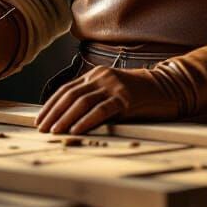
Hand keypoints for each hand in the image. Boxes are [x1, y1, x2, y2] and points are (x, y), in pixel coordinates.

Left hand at [35, 66, 179, 134]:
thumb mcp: (111, 94)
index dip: (51, 105)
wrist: (166, 89)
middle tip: (42, 129)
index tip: (39, 120)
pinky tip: (76, 130)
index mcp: (95, 75)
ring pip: (82, 101)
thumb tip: (69, 119)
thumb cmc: (137, 97)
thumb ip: (93, 100)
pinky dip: (86, 120)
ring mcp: (113, 86)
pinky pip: (102, 109)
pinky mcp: (125, 98)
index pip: (66, 89)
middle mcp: (101, 77)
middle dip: (54, 113)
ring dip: (65, 118)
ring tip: (55, 131)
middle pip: (70, 95)